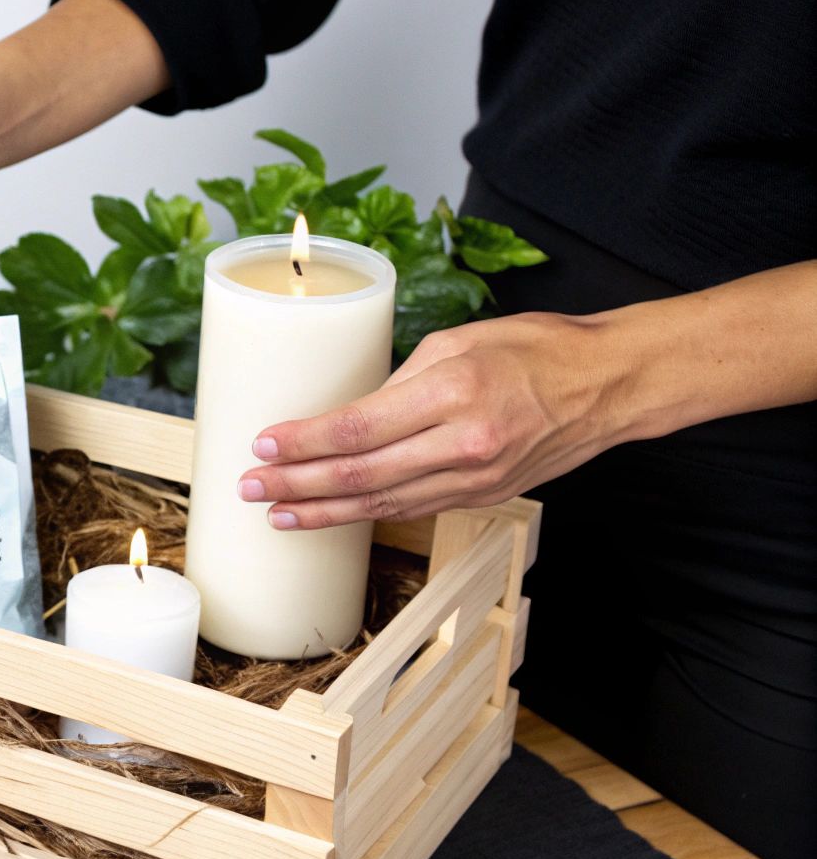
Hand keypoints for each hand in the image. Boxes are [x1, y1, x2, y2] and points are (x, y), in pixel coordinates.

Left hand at [236, 312, 626, 527]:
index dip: (305, 442)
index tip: (264, 445)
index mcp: (453, 392)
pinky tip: (332, 516)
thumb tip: (348, 411)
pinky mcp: (484, 496)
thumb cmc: (534, 349)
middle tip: (250, 487)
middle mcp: (463, 443)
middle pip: (360, 474)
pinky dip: (367, 514)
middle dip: (297, 484)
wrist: (607, 385)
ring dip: (324, 512)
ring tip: (277, 513)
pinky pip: (412, 508)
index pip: (359, 426)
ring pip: (382, 503)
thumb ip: (400, 380)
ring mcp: (475, 478)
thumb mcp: (458, 342)